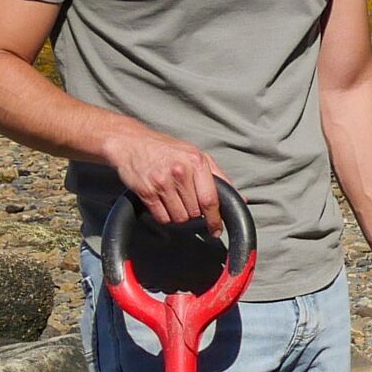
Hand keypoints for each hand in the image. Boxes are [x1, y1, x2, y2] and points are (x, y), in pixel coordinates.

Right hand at [101, 122, 224, 233]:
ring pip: (179, 218)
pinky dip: (164, 215)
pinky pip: (162, 218)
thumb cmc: (166, 149)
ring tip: (172, 197)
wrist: (130, 142)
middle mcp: (180, 171)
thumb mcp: (196, 155)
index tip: (216, 230)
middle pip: (195, 213)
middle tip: (185, 199)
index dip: (215, 219)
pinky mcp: (146, 192)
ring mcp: (162, 182)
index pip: (210, 199)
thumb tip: (240, 199)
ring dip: (178, 215)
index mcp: (196, 161)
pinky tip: (161, 201)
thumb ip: (218, 177)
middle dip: (193, 212)